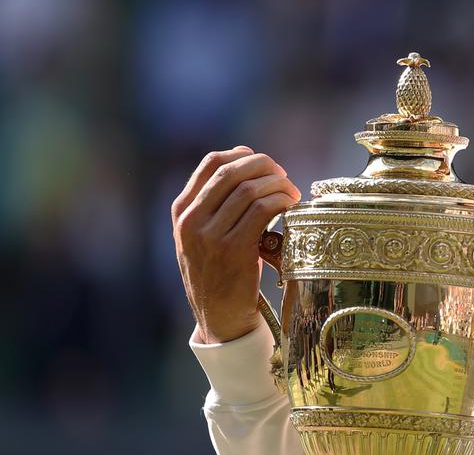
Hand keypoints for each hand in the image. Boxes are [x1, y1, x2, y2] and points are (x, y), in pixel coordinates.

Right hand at [172, 146, 301, 343]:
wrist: (219, 318)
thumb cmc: (219, 271)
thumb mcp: (203, 235)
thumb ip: (216, 202)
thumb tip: (245, 157)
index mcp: (182, 211)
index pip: (211, 163)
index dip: (242, 156)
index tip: (263, 164)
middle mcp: (191, 220)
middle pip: (232, 171)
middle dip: (265, 167)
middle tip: (283, 176)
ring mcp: (210, 235)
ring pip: (250, 189)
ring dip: (278, 185)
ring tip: (291, 194)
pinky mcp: (233, 249)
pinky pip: (263, 209)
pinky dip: (281, 201)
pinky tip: (291, 206)